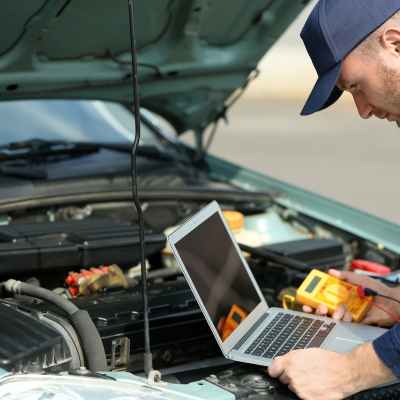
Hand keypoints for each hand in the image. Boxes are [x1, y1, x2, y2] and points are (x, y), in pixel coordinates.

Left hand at [268, 342, 394, 399]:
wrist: (344, 372)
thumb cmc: (327, 361)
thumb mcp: (306, 352)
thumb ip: (290, 357)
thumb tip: (278, 361)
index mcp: (290, 362)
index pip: (272, 370)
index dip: (277, 370)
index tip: (279, 371)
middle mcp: (292, 376)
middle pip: (283, 379)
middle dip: (290, 376)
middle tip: (304, 372)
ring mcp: (299, 389)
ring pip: (293, 388)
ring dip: (299, 385)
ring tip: (312, 378)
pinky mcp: (307, 399)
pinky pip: (302, 396)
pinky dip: (307, 393)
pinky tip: (316, 386)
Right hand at [302, 269, 399, 325]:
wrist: (393, 303)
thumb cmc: (378, 290)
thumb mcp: (360, 279)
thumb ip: (345, 276)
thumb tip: (332, 271)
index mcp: (341, 293)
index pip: (322, 295)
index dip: (312, 297)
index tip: (306, 297)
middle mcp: (342, 303)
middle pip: (322, 307)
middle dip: (316, 308)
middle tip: (319, 307)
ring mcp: (347, 313)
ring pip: (331, 316)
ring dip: (331, 313)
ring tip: (339, 310)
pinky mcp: (354, 322)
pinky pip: (344, 322)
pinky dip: (344, 319)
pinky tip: (348, 314)